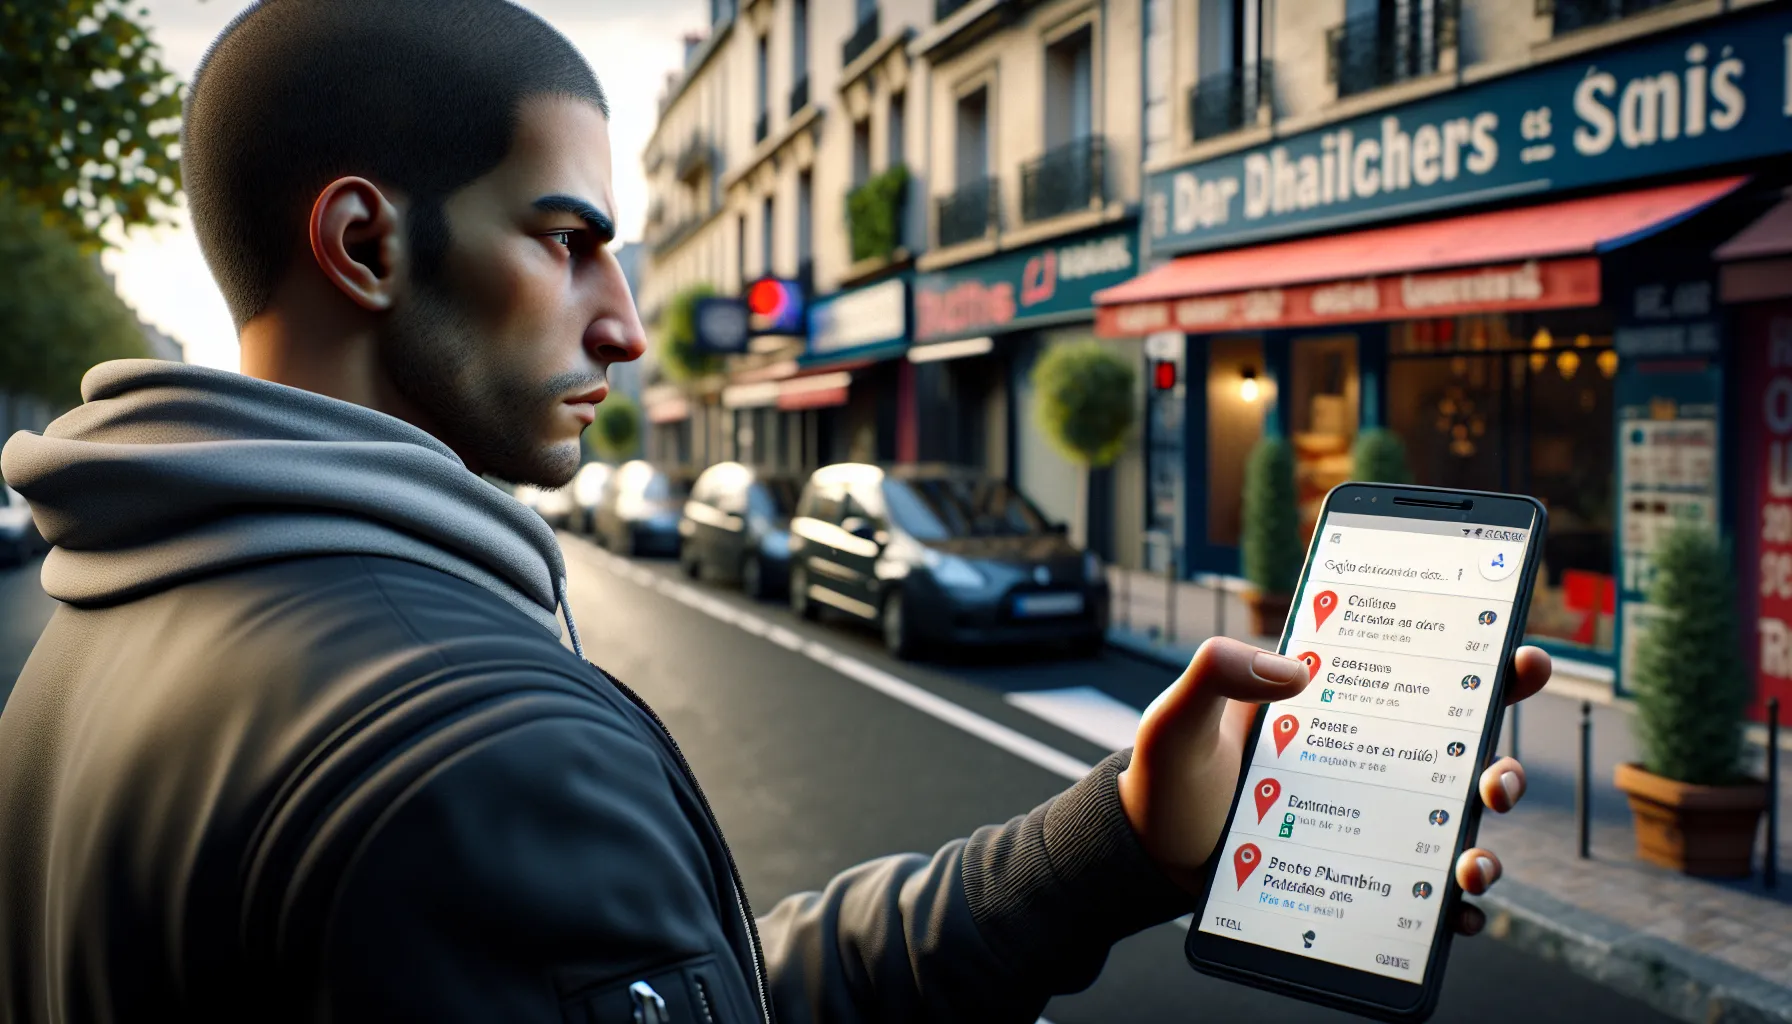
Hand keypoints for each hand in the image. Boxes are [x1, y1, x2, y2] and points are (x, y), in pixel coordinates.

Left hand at [1117, 638, 1549, 935]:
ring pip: (1450, 823)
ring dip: (1483, 841)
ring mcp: (1365, 818)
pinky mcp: (1357, 871)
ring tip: (1473, 860)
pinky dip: (1450, 906)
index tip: (1521, 658)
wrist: (1150, 858)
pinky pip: (1421, 889)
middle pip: (1455, 751)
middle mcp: (1362, 758)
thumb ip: (1216, 672)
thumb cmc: (1167, 779)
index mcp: (1328, 704)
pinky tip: (1455, 915)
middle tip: (1497, 780)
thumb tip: (1294, 669)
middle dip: (1500, 761)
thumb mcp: (1178, 718)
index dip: (1479, 661)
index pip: (1415, 673)